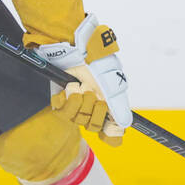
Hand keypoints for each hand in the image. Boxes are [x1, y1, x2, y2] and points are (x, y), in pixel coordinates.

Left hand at [39, 15, 131, 145]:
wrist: (79, 50)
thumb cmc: (98, 64)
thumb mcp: (113, 86)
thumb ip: (119, 107)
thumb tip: (125, 126)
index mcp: (106, 106)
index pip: (108, 132)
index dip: (109, 134)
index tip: (109, 131)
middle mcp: (91, 108)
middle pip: (93, 126)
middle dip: (95, 111)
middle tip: (95, 95)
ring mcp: (74, 105)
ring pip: (78, 120)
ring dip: (81, 102)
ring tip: (82, 87)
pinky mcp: (59, 100)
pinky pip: (62, 111)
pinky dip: (68, 99)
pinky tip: (72, 87)